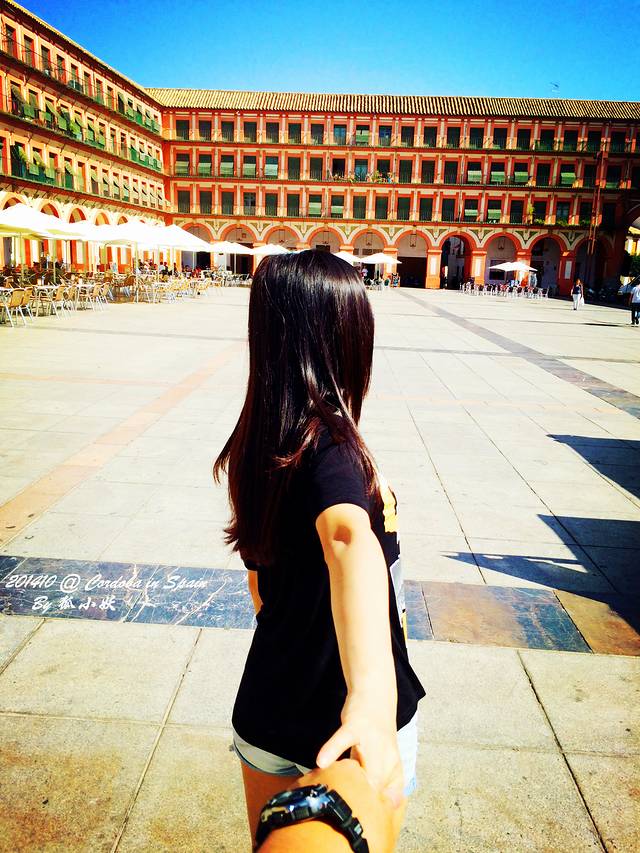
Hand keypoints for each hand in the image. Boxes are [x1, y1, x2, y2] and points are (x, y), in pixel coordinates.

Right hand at [316, 694, 404, 809]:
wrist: (376, 695)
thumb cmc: (378, 732)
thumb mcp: (388, 758)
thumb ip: (387, 782)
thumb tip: (388, 806)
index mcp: (394, 764)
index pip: (387, 795)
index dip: (375, 808)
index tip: (363, 819)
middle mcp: (386, 754)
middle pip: (376, 783)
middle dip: (363, 798)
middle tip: (346, 808)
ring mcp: (371, 739)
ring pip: (363, 765)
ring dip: (352, 779)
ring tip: (338, 792)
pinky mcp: (355, 725)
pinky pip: (342, 740)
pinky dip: (331, 750)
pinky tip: (321, 762)